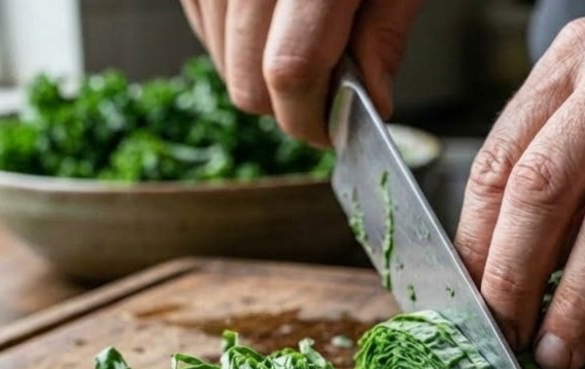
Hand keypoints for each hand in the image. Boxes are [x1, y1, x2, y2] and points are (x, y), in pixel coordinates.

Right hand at [179, 0, 423, 145]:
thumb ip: (384, 31)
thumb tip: (372, 100)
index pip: (290, 72)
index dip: (310, 119)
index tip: (332, 132)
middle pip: (246, 80)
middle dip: (288, 107)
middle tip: (325, 96)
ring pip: (218, 59)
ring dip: (259, 73)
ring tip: (303, 44)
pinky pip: (200, 23)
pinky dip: (233, 38)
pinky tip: (269, 20)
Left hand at [454, 0, 584, 368]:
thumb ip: (564, 141)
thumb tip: (511, 250)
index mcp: (579, 58)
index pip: (502, 158)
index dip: (477, 239)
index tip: (468, 297)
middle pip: (545, 190)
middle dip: (513, 278)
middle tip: (504, 335)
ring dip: (577, 301)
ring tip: (560, 354)